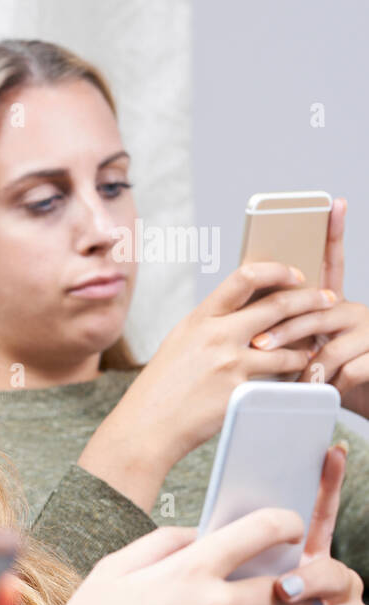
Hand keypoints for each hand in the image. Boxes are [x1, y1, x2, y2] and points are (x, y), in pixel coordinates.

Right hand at [80, 262, 328, 509]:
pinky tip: (298, 377)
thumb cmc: (158, 391)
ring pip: (287, 345)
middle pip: (276, 305)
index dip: (277, 271)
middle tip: (326, 301)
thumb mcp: (178, 346)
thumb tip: (241, 316)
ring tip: (313, 349)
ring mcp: (228, 361)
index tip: (294, 276)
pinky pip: (280, 378)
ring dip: (306, 346)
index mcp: (197, 319)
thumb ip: (209, 328)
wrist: (145, 427)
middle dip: (310, 300)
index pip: (244, 277)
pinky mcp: (239, 389)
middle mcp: (214, 334)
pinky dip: (294, 376)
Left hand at [225, 443, 368, 604]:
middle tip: (282, 588)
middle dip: (308, 581)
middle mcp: (335, 586)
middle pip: (332, 572)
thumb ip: (216, 564)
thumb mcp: (209, 598)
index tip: (329, 448)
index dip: (326, 485)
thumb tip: (201, 533)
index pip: (316, 517)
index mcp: (301, 562)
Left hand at [255, 199, 368, 416]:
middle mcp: (353, 310)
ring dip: (308, 368)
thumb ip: (285, 327)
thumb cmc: (318, 374)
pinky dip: (330, 385)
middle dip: (284, 331)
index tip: (333, 203)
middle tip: (259, 346)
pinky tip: (328, 390)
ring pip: (331, 347)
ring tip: (297, 381)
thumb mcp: (300, 348)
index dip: (333, 233)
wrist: (357, 401)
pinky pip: (349, 370)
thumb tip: (247, 318)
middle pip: (315, 312)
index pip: (331, 263)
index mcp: (330, 303)